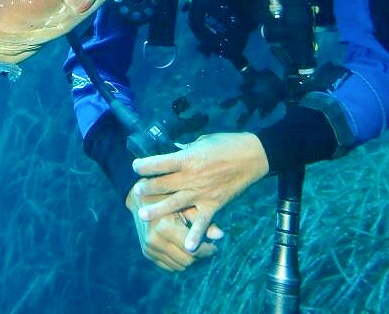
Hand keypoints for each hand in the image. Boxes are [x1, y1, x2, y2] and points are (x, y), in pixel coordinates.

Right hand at [125, 182, 222, 272]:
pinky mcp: (147, 252)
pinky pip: (168, 266)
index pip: (192, 250)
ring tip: (194, 244)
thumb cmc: (168, 196)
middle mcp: (154, 240)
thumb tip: (221, 235)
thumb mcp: (186, 204)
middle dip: (199, 255)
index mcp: (164, 227)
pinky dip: (179, 260)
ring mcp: (149, 248)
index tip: (214, 246)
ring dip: (189, 258)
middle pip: (186, 260)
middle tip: (207, 246)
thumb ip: (202, 221)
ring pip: (178, 265)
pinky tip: (183, 247)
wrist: (141, 197)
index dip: (207, 250)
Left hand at [132, 132, 268, 252]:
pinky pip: (202, 222)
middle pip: (163, 184)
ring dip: (158, 210)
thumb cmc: (226, 143)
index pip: (160, 162)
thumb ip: (186, 149)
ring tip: (142, 215)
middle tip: (136, 191)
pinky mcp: (214, 204)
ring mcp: (202, 192)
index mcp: (188, 158)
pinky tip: (187, 247)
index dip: (145, 165)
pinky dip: (195, 235)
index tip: (135, 167)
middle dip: (147, 188)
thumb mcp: (202, 140)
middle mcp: (191, 176)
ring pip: (175, 203)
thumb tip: (173, 151)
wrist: (253, 156)